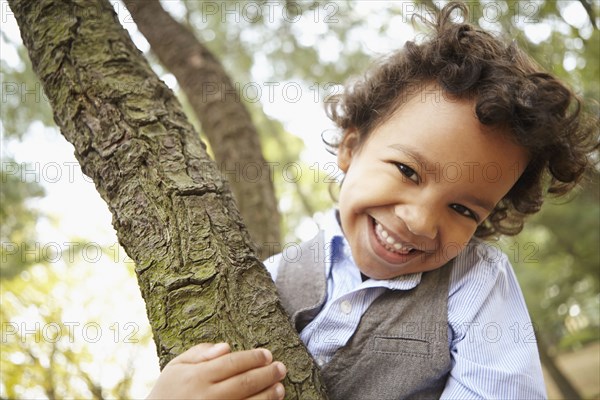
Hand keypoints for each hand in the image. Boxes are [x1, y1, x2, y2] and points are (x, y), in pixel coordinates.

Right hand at [147, 342, 286, 399]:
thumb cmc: (167, 391)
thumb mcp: (175, 367)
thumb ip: (200, 353)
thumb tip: (226, 347)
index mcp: (197, 376)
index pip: (233, 363)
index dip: (254, 357)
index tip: (267, 354)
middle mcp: (207, 395)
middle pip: (245, 382)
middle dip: (267, 374)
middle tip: (281, 368)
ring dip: (268, 395)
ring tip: (280, 388)